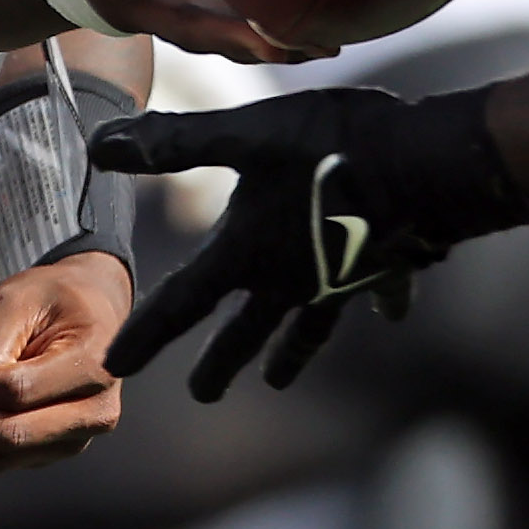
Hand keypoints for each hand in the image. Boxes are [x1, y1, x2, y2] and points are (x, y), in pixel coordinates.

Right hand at [62, 0, 316, 62]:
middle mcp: (151, 9)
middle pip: (189, 31)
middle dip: (230, 37)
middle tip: (273, 41)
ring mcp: (183, 21)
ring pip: (225, 44)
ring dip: (271, 47)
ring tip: (322, 46)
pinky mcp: (210, 23)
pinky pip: (245, 40)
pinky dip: (283, 44)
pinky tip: (327, 42)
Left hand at [91, 88, 528, 398]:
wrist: (430, 166)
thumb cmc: (335, 147)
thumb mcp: (248, 134)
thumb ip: (177, 143)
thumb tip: (99, 146)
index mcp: (248, 252)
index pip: (181, 303)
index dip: (145, 334)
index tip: (115, 367)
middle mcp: (290, 279)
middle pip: (245, 333)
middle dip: (220, 364)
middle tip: (202, 394)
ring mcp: (340, 280)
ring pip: (306, 329)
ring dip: (290, 355)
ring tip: (278, 381)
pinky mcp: (385, 266)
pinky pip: (378, 292)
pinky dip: (379, 301)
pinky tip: (390, 312)